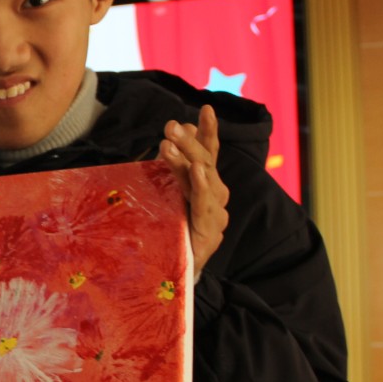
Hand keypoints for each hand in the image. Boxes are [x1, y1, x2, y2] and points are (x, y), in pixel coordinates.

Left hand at [159, 104, 228, 273]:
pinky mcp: (208, 233)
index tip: (206, 109)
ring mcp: (215, 215)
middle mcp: (216, 198)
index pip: (210, 154)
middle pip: (205, 164)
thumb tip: (174, 136)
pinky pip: (204, 205)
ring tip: (171, 141)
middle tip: (171, 126)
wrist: (171, 272)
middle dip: (189, 143)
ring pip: (204, 181)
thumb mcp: (166, 192)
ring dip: (187, 158)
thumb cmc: (167, 230)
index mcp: (207, 186)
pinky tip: (196, 169)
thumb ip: (171, 168)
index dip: (209, 133)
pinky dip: (200, 185)